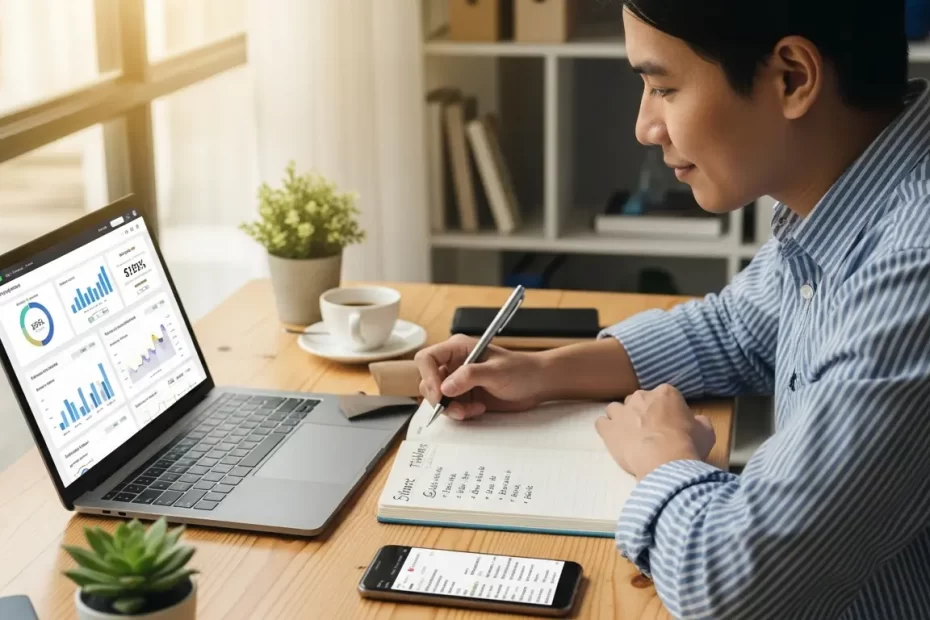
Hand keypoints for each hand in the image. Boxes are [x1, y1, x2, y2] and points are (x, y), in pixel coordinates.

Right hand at [414, 334, 546, 419]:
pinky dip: (460, 413)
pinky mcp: (464, 396)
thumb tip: (445, 387)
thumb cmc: (522, 370)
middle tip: (457, 409)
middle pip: (428, 381)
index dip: (428, 376)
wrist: (537, 384)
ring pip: (437, 398)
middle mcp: (454, 364)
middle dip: (440, 399)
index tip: (439, 394)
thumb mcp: (497, 371)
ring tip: (472, 410)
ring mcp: (458, 381)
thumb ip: (470, 376)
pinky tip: (479, 409)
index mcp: (458, 349)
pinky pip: (450, 408)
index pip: (427, 358)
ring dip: (451, 409)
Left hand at [595, 384, 715, 479]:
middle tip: (649, 432)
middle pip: (637, 401)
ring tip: (628, 435)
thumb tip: (697, 421)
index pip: (663, 396)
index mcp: (666, 393)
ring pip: (616, 409)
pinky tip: (613, 439)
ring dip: (620, 419)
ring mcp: (622, 412)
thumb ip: (699, 422)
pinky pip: (601, 423)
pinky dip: (606, 429)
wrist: (666, 461)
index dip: (665, 411)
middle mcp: (641, 397)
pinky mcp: (608, 428)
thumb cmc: (688, 444)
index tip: (668, 424)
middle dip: (641, 413)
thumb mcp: (706, 432)